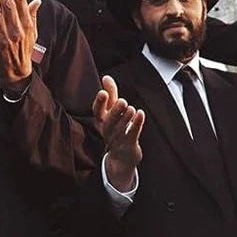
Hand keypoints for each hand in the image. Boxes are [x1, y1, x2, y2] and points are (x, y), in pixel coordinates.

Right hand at [93, 75, 144, 191]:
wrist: (121, 158)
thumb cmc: (116, 129)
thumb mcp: (112, 111)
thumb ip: (110, 93)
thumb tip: (106, 77)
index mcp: (101, 121)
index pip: (97, 112)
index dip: (99, 103)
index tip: (103, 93)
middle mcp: (107, 131)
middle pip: (108, 123)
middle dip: (114, 112)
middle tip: (122, 101)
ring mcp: (117, 140)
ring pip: (119, 130)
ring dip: (125, 119)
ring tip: (131, 108)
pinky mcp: (129, 146)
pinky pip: (132, 135)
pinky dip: (136, 125)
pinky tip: (140, 114)